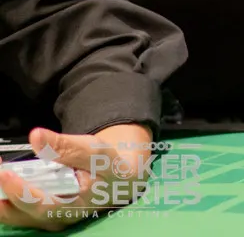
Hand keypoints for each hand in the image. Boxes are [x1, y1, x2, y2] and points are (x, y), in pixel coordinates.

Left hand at [0, 123, 153, 230]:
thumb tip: (36, 136)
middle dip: (4, 192)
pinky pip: (15, 210)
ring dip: (2, 195)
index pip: (43, 205)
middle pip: (21, 213)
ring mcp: (46, 219)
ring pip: (14, 214)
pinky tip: (5, 176)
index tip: (5, 174)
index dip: (21, 192)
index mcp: (76, 207)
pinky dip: (6, 194)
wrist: (119, 180)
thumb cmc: (109, 165)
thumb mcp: (96, 151)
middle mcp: (58, 218)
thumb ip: (66, 146)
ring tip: (0, 168)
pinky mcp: (39, 215)